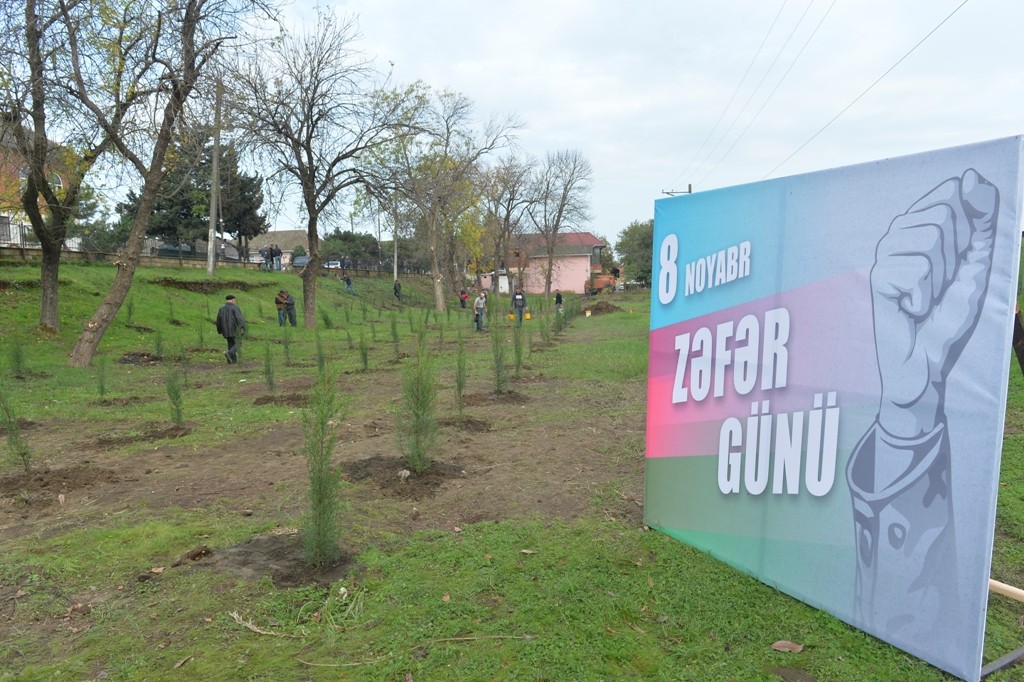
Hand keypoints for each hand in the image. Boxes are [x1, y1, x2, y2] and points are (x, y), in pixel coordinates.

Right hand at [870, 169, 997, 437]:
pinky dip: (925, 295)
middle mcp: (897, 234)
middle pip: (943, 213)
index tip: (963, 257)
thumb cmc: (947, 316)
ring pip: (931, 238)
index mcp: (921, 225)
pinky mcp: (876, 278)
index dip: (970, 222)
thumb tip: (972, 176)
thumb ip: (981, 219)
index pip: (953, 191)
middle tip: (942, 285)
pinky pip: (917, 268)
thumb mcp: (977, 262)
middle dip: (957, 253)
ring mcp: (883, 254)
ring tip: (926, 298)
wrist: (926, 362)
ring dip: (941, 277)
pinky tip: (911, 310)